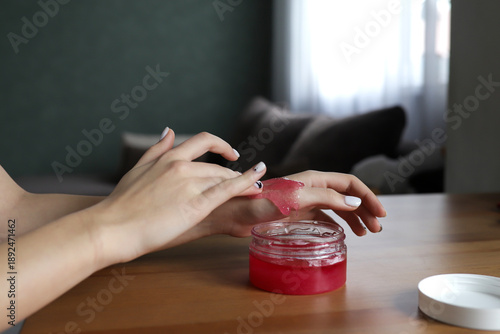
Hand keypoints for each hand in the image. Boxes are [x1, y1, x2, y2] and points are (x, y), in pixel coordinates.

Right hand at [88, 130, 265, 264]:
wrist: (112, 227)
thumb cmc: (121, 204)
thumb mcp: (137, 169)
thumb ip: (156, 150)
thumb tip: (169, 130)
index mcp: (168, 158)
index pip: (202, 141)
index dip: (221, 144)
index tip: (231, 154)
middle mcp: (181, 167)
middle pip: (218, 165)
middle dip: (234, 174)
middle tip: (245, 183)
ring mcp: (190, 185)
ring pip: (224, 177)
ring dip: (243, 182)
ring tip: (256, 190)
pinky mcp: (196, 205)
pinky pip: (227, 191)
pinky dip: (246, 183)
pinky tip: (259, 182)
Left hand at [205, 170, 385, 237]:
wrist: (236, 212)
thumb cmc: (263, 203)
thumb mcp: (297, 198)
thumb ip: (326, 198)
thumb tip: (356, 202)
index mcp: (315, 178)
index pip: (350, 184)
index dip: (368, 196)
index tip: (381, 214)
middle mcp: (312, 186)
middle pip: (346, 195)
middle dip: (364, 209)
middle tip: (376, 229)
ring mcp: (305, 199)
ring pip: (337, 206)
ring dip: (353, 218)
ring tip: (365, 234)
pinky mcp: (296, 212)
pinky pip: (324, 216)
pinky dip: (337, 223)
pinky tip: (342, 233)